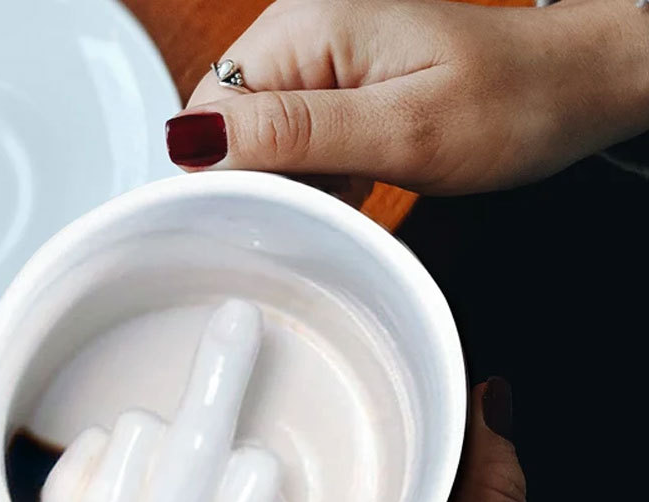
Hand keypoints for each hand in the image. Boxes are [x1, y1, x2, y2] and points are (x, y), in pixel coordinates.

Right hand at [165, 0, 648, 193]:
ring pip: (258, 141)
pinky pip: (293, 142)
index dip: (224, 172)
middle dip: (259, 180)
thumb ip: (295, 132)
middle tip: (321, 205)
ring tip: (347, 191)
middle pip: (227, 125)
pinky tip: (350, 185)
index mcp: (306, 28)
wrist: (566, 89)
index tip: (268, 215)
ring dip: (290, 182)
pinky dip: (313, 176)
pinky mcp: (337, 86)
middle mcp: (302, 35)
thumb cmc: (508, 101)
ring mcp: (319, 61)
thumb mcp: (401, 127)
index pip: (209, 108)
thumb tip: (194, 139)